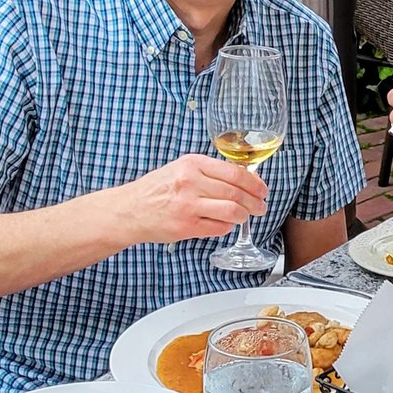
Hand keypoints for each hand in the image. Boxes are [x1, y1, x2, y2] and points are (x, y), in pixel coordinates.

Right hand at [124, 154, 269, 243]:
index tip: (262, 189)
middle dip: (255, 202)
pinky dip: (228, 226)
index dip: (254, 183)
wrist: (130, 210)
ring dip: (244, 215)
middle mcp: (191, 182)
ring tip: (246, 216)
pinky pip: (219, 228)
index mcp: (192, 164)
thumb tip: (242, 178)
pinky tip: (226, 223)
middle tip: (260, 206)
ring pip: (232, 211)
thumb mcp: (181, 168)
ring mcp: (189, 205)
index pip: (235, 172)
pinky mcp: (187, 226)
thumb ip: (208, 171)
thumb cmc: (157, 189)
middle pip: (237, 192)